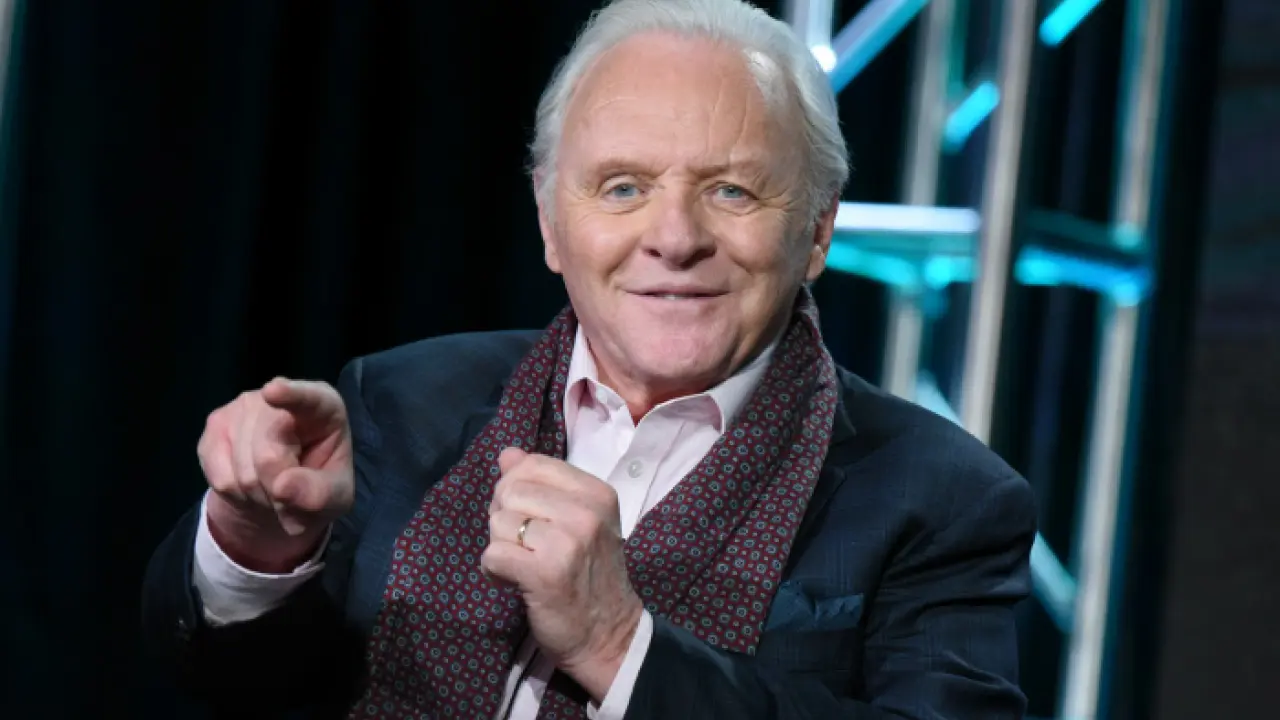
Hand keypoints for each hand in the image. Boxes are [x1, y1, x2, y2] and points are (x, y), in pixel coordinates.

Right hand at [198, 377, 354, 572]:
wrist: (281, 491)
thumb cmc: (317, 484)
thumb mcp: (335, 496)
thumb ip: (319, 493)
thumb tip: (282, 486)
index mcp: (324, 407)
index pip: (309, 398)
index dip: (291, 395)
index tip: (274, 391)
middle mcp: (280, 397)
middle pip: (268, 455)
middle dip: (278, 488)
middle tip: (290, 492)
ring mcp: (243, 407)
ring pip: (243, 471)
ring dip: (259, 495)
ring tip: (273, 488)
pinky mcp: (215, 425)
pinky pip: (222, 478)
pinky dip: (236, 496)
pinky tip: (250, 486)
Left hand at [481, 447, 643, 701]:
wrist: (608, 634)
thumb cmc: (590, 574)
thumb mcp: (578, 520)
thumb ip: (543, 483)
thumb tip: (507, 454)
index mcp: (597, 492)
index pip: (532, 465)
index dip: (517, 490)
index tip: (532, 519)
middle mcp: (586, 511)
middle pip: (510, 491)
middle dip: (506, 519)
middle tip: (526, 546)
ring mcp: (567, 542)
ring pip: (499, 522)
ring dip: (501, 546)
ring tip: (524, 565)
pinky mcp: (545, 573)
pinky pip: (493, 554)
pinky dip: (493, 570)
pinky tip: (512, 581)